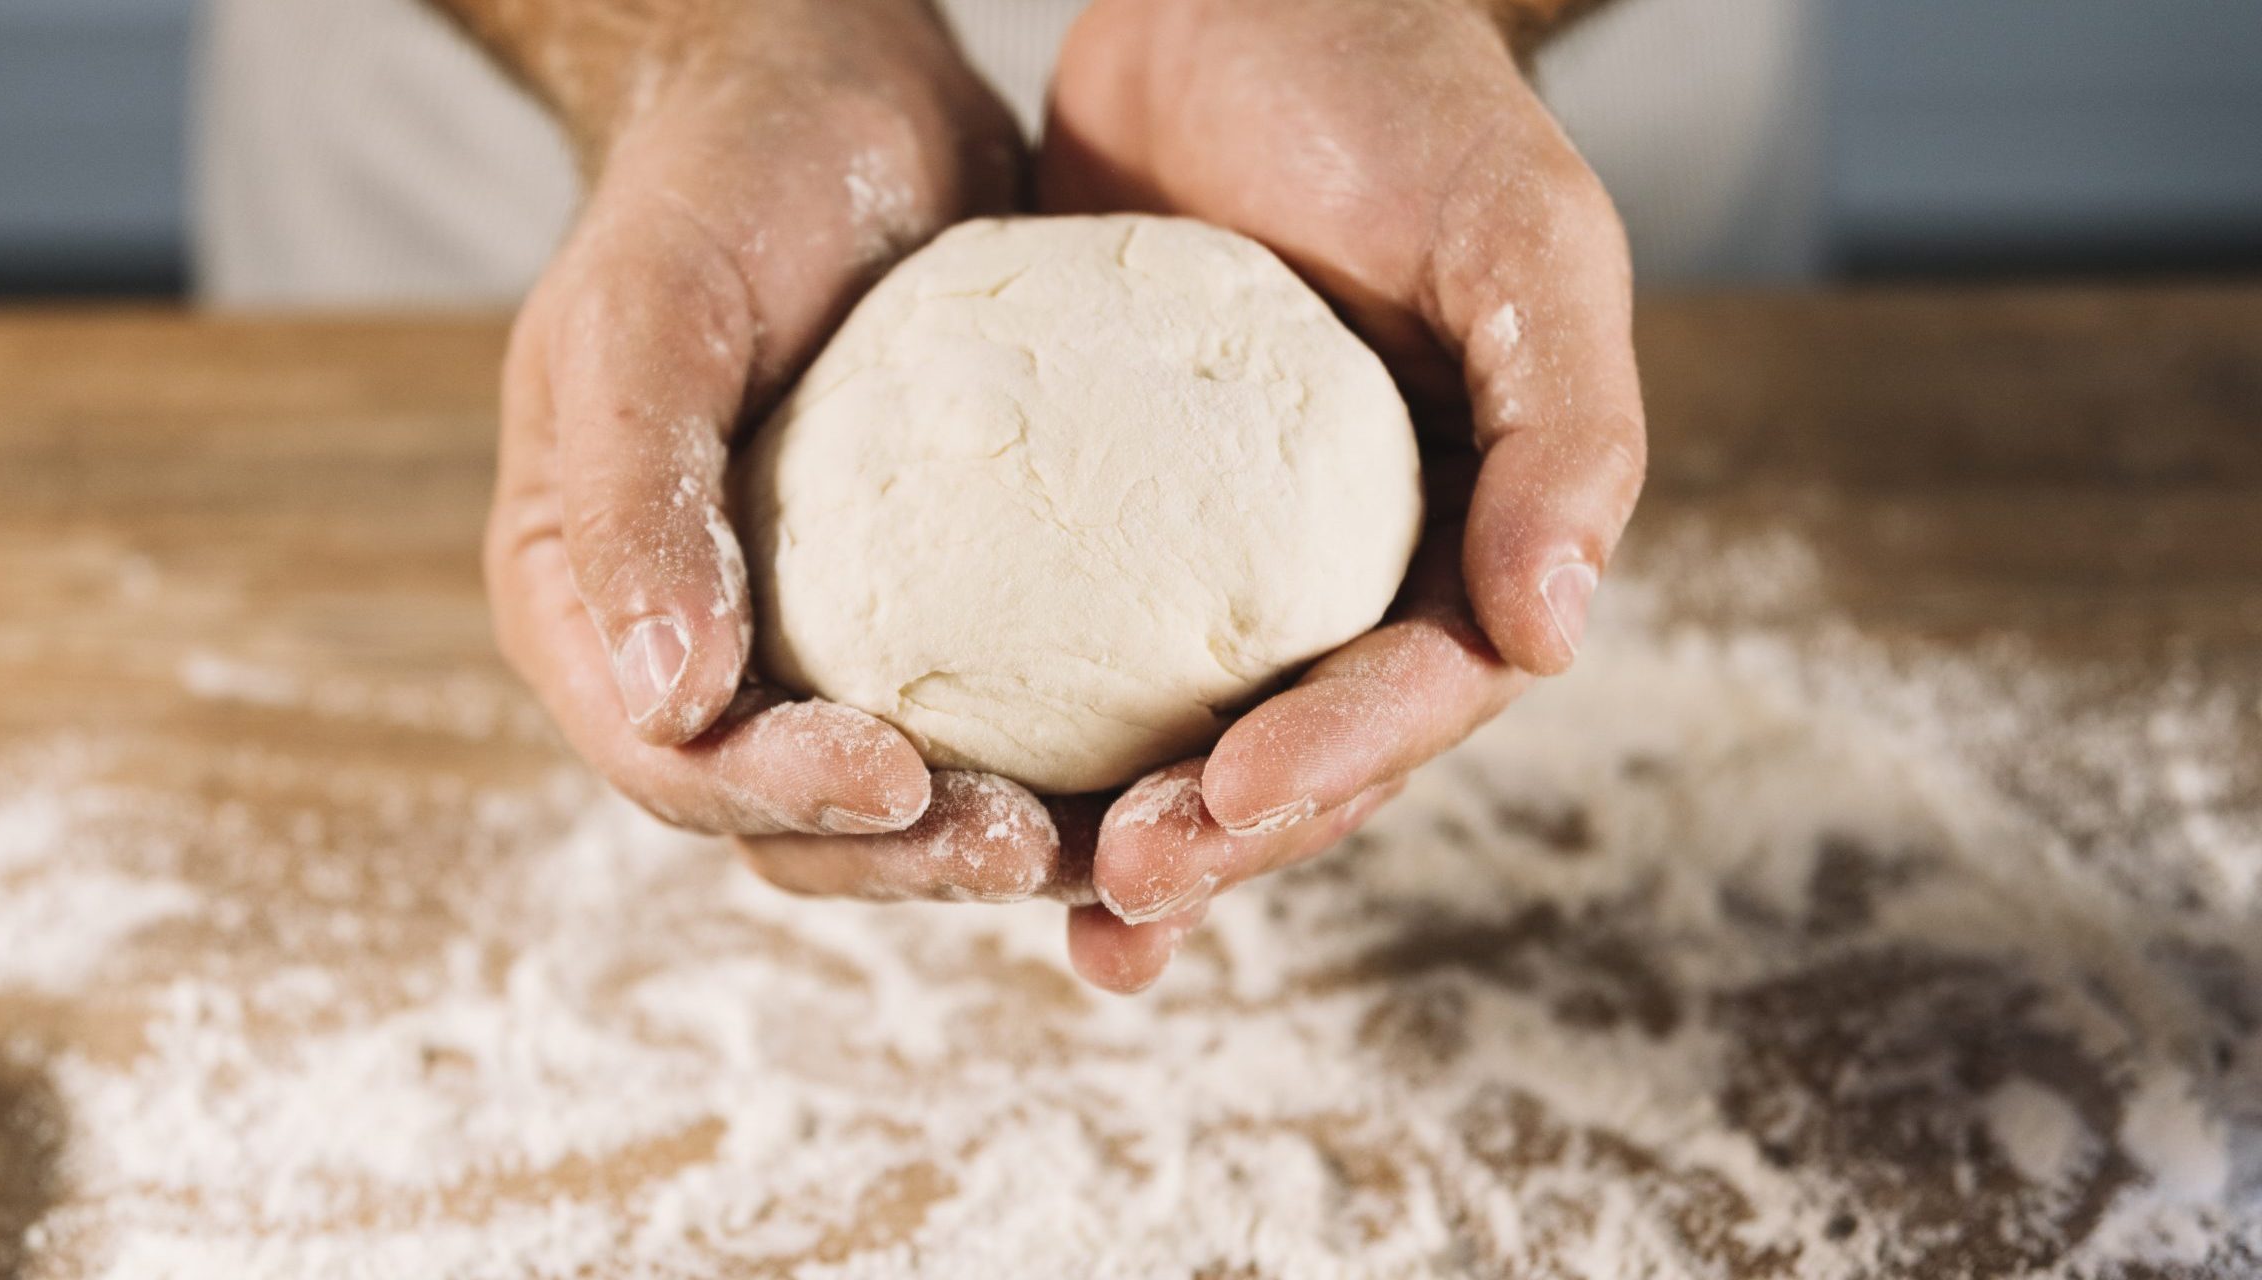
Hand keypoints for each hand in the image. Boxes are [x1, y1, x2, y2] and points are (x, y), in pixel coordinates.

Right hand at [485, 0, 1071, 901]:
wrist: (831, 94)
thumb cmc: (713, 183)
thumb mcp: (644, 312)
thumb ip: (634, 496)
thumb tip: (668, 702)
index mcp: (591, 608)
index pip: (671, 760)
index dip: (779, 797)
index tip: (900, 781)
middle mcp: (700, 649)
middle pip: (790, 822)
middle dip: (907, 855)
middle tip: (1032, 842)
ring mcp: (817, 640)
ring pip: (899, 805)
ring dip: (994, 839)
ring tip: (1117, 834)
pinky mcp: (934, 614)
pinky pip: (992, 719)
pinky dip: (1062, 762)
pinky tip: (1160, 761)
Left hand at [1043, 0, 1647, 989]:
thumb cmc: (1399, 97)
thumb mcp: (1516, 232)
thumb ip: (1566, 424)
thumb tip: (1555, 633)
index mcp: (1472, 525)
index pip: (1420, 687)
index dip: (1335, 763)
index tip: (1225, 805)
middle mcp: (1355, 566)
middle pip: (1306, 749)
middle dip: (1223, 837)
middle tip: (1117, 890)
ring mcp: (1226, 554)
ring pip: (1193, 730)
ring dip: (1135, 831)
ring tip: (1067, 911)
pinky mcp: (1110, 519)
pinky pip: (1074, 644)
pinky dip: (1041, 734)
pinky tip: (965, 791)